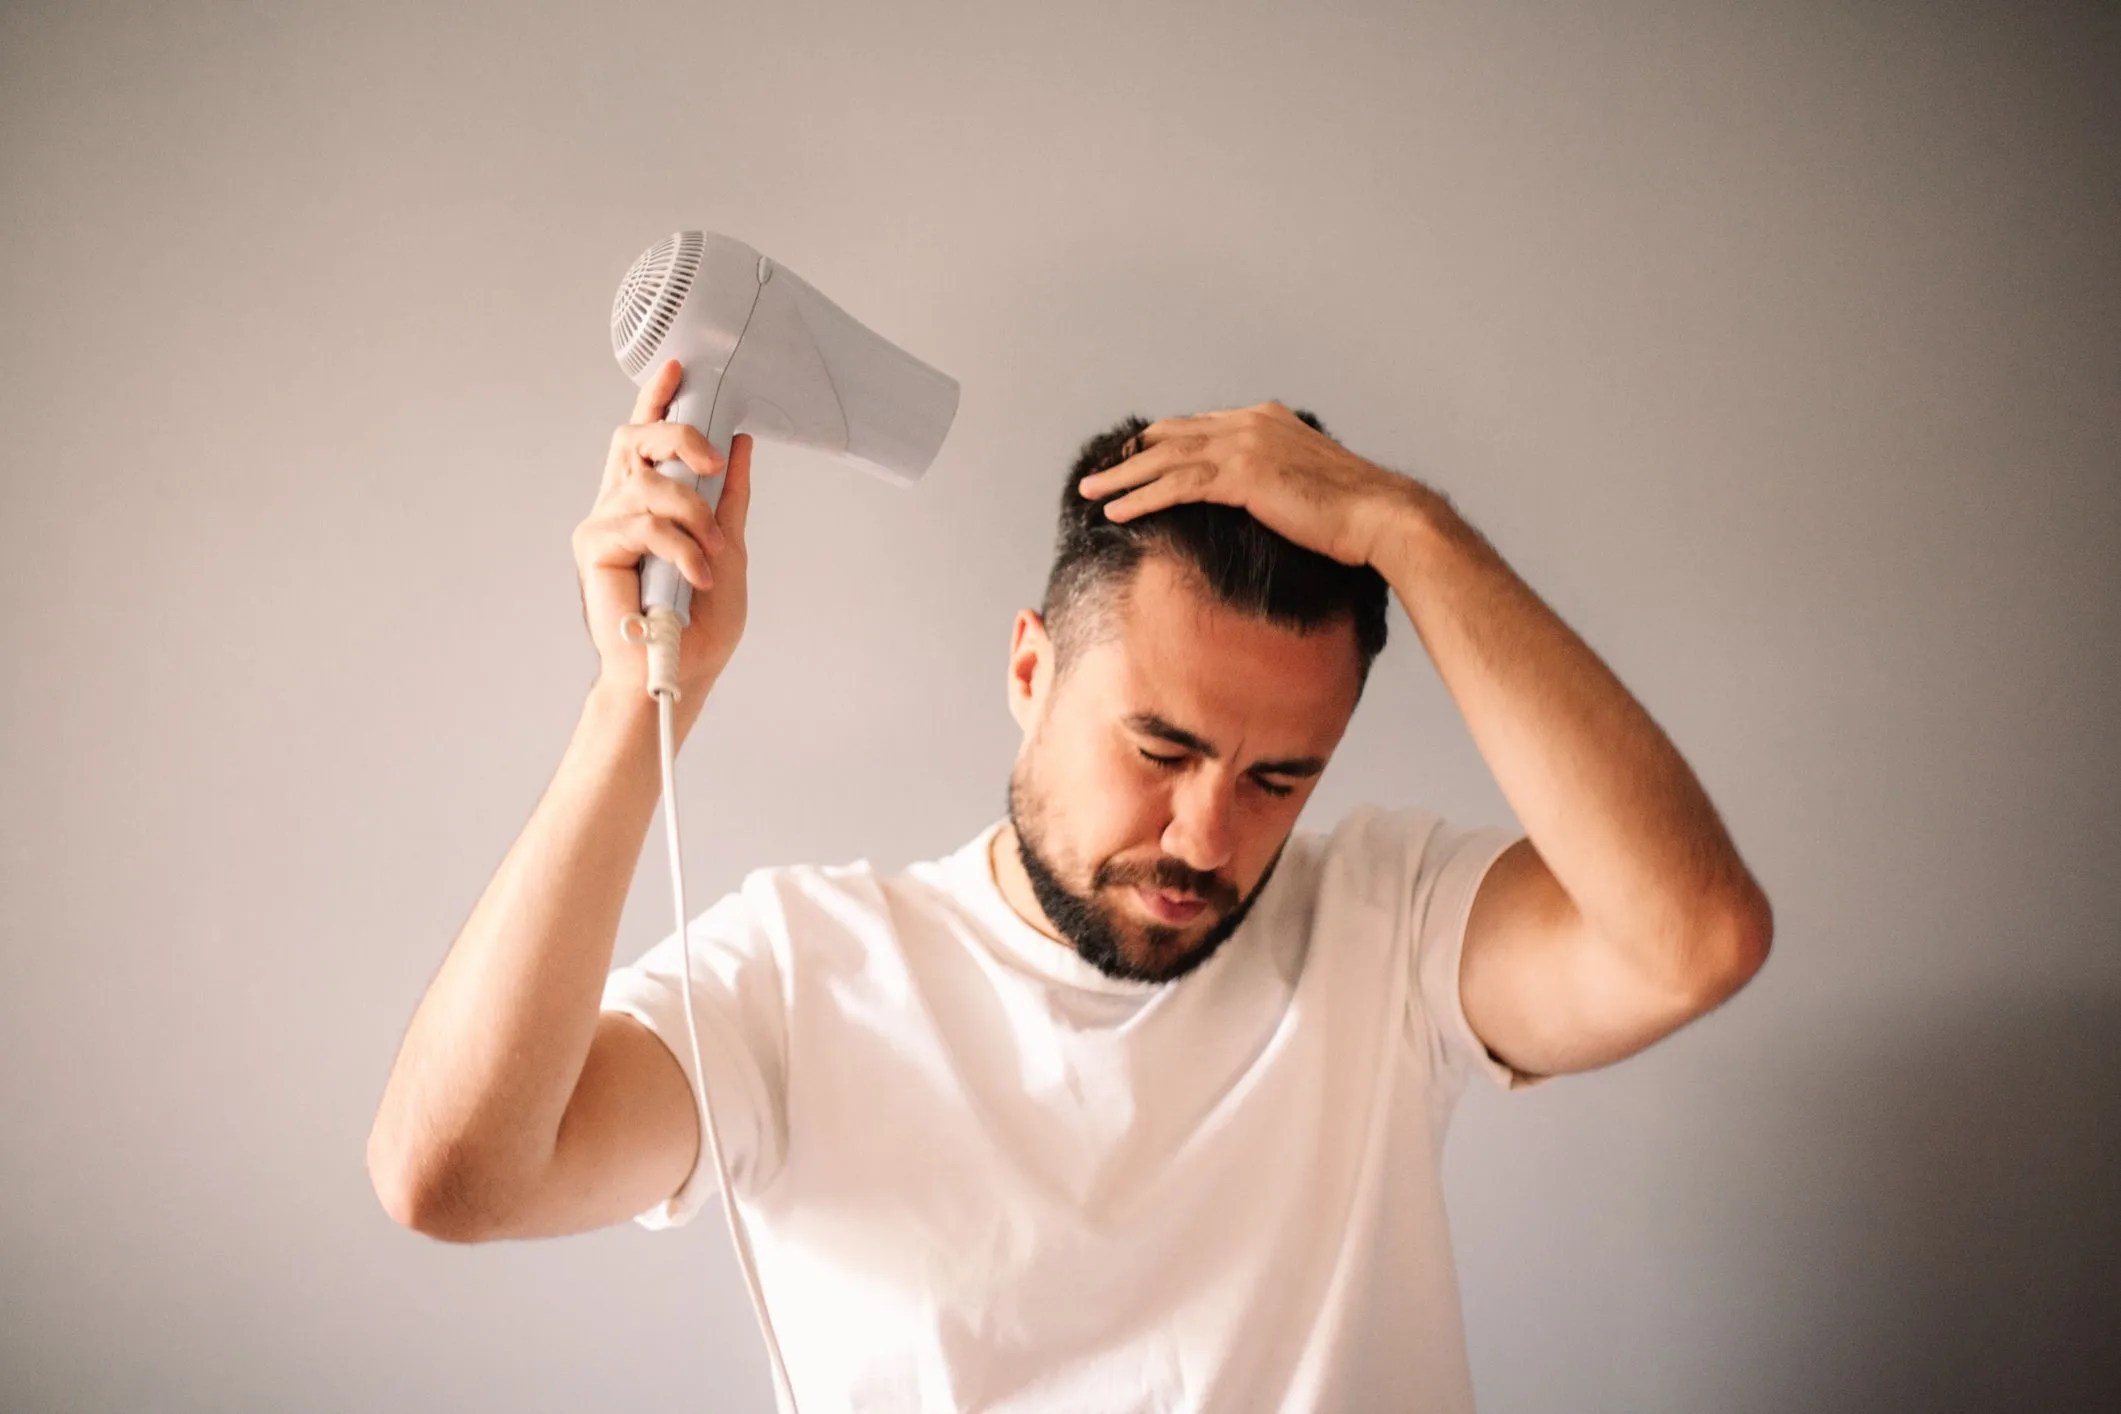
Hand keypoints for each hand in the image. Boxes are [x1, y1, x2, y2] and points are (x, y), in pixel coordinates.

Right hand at [572, 358, 753, 697]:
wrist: (677, 671)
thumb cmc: (700, 621)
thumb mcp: (728, 547)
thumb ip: (730, 498)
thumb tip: (741, 444)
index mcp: (648, 500)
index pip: (648, 437)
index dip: (658, 399)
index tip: (679, 368)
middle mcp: (620, 504)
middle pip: (638, 439)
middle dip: (679, 436)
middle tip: (712, 461)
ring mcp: (604, 523)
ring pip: (651, 484)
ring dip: (694, 516)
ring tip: (710, 555)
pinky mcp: (594, 546)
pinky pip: (645, 523)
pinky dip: (681, 548)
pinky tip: (695, 575)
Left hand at [1077, 401, 1422, 568]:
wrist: (1381, 515)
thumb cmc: (1351, 512)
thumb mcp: (1305, 483)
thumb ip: (1274, 477)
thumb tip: (1258, 499)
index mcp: (1263, 419)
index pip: (1195, 426)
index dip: (1157, 444)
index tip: (1129, 461)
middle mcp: (1250, 423)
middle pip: (1170, 436)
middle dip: (1128, 456)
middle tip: (1095, 474)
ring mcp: (1245, 446)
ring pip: (1165, 459)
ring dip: (1122, 477)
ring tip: (1089, 493)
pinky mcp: (1242, 476)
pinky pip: (1176, 485)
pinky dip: (1141, 498)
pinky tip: (1116, 512)